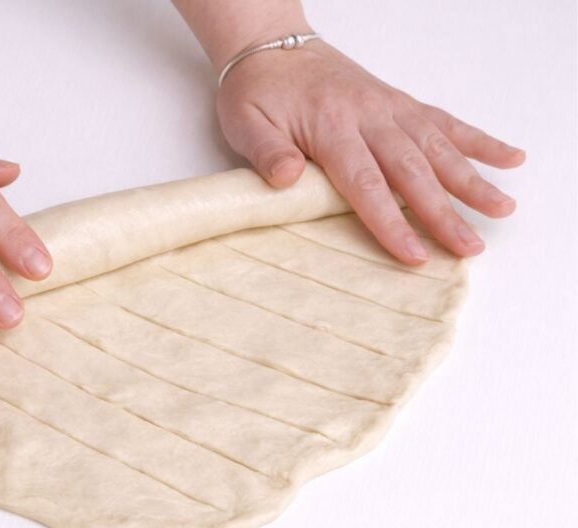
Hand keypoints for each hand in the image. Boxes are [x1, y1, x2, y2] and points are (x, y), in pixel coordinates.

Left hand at [217, 40, 524, 262]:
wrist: (271, 47)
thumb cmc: (257, 91)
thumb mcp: (245, 122)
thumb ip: (266, 152)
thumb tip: (286, 178)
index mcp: (331, 128)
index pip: (365, 184)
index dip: (391, 222)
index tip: (413, 254)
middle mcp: (369, 117)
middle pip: (413, 170)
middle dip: (444, 212)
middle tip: (470, 247)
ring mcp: (389, 108)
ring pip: (437, 147)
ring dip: (471, 180)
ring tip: (501, 209)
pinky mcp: (399, 103)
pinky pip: (444, 122)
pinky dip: (478, 140)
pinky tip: (508, 157)